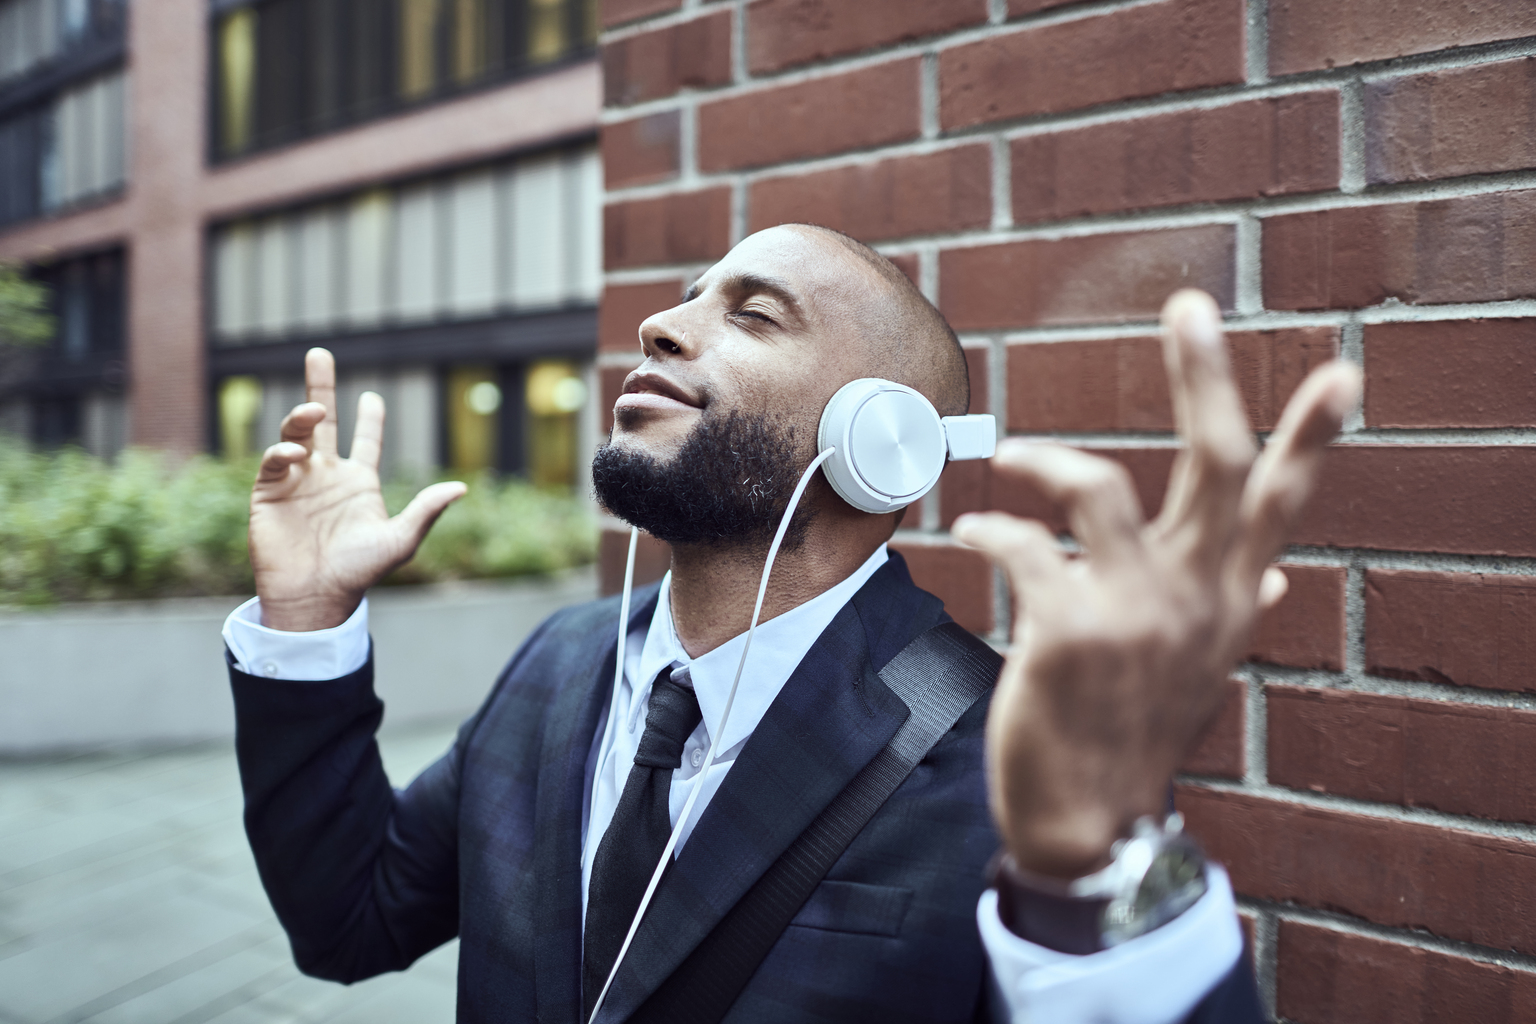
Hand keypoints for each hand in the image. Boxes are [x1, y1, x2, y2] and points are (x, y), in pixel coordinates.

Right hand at [249, 348, 466, 631]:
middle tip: (319, 353)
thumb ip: (426, 512)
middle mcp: (326, 475)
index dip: (370, 419)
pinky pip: (274, 462)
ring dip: (302, 417)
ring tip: (312, 412)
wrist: (316, 598)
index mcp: (358, 483)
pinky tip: (295, 454)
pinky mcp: (269, 493)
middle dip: (319, 388)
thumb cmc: (359, 573)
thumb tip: (460, 488)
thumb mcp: (400, 541)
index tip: (373, 397)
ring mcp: (296, 482)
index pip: (366, 441)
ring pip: (295, 434)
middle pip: (321, 422)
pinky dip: (282, 451)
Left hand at [953, 290, 1359, 878]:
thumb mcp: (1199, 670)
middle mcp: (1195, 597)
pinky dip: (987, 531)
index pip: (1283, 507)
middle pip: (1215, 465)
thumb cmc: (1130, 733)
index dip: (1312, 439)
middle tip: (1190, 306)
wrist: (1083, 823)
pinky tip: (967, 536)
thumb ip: (1233, 610)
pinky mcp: (1068, 630)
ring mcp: (1134, 612)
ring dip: (1045, 461)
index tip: (1341, 374)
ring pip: (1101, 488)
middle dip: (1204, 378)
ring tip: (1010, 460)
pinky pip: (1021, 547)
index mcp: (1227, 600)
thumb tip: (1277, 578)